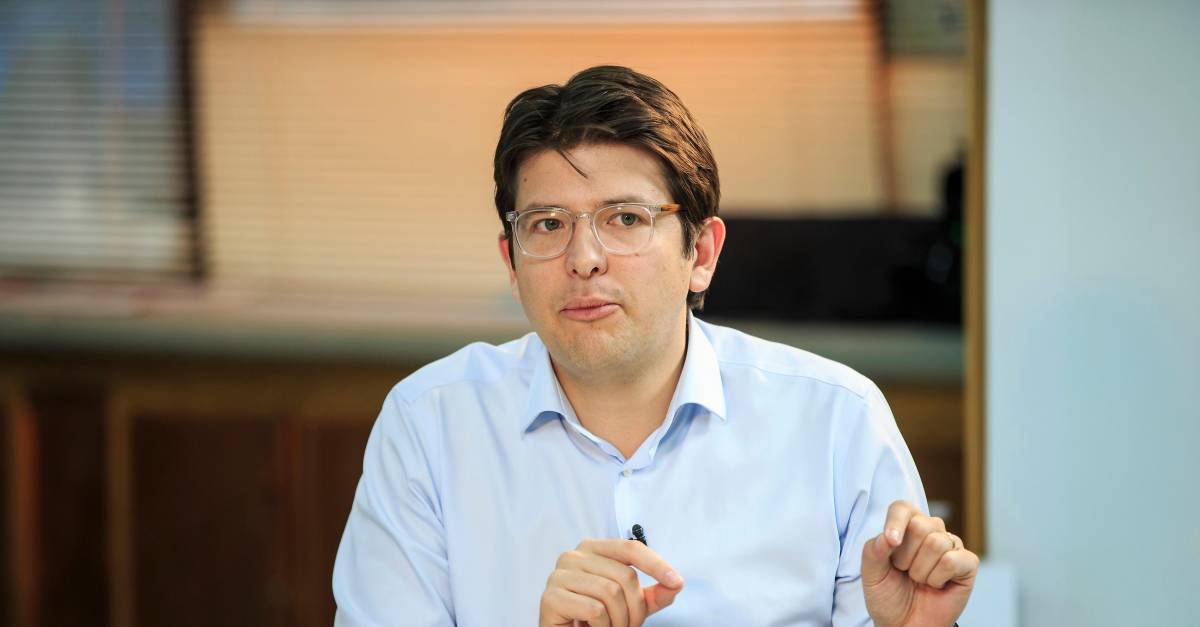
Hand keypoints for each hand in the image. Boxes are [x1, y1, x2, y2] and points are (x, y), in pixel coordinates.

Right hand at [539, 538, 684, 626]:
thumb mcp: (630, 605)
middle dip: (635, 609)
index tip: (677, 581)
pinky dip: (601, 626)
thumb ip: (653, 594)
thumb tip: (676, 583)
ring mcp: (559, 574)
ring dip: (619, 621)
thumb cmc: (595, 619)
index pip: (631, 548)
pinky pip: (593, 610)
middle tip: (628, 626)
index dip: (656, 564)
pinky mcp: (550, 596)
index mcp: (593, 549)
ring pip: (610, 593)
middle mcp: (573, 555)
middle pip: (624, 576)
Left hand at [861, 500, 978, 626]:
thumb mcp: (871, 574)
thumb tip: (887, 536)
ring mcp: (951, 546)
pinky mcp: (967, 563)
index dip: (896, 522)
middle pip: (920, 525)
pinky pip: (953, 559)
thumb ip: (873, 552)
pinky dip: (938, 577)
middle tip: (905, 571)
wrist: (904, 624)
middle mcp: (930, 532)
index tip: (891, 542)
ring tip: (919, 580)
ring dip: (921, 570)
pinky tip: (937, 585)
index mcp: (905, 527)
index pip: (902, 508)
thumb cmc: (888, 596)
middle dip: (906, 556)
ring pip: (936, 543)